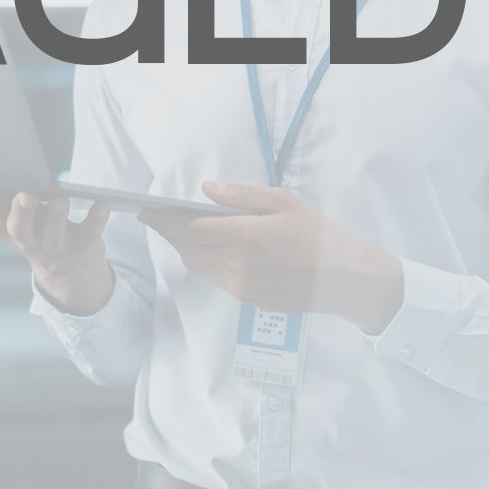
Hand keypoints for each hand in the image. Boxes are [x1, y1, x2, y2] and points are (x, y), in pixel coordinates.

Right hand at [0, 180, 114, 314]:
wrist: (69, 273)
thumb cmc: (30, 232)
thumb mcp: (0, 219)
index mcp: (6, 229)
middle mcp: (29, 241)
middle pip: (19, 229)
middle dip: (19, 212)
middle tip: (22, 193)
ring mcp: (56, 247)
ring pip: (54, 233)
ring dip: (56, 215)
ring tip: (59, 197)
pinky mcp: (84, 247)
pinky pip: (92, 233)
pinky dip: (97, 218)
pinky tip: (101, 203)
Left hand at [139, 181, 402, 332]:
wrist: (342, 279)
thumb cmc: (316, 233)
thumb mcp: (283, 202)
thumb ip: (242, 196)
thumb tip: (205, 190)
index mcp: (246, 236)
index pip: (191, 227)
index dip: (164, 219)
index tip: (146, 210)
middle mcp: (236, 264)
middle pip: (187, 247)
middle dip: (168, 232)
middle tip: (155, 218)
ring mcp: (239, 285)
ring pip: (197, 264)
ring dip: (182, 247)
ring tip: (176, 231)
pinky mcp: (245, 299)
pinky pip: (213, 277)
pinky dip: (202, 261)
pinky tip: (204, 249)